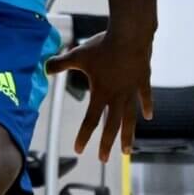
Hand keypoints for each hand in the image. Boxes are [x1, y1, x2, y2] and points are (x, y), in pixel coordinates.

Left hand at [45, 31, 154, 161]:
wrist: (130, 35)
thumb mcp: (77, 55)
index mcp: (101, 93)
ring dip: (128, 135)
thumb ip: (60, 63)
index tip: (78, 149)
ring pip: (130, 118)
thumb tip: (44, 67)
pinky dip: (147, 106)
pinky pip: (145, 97)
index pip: (90, 120)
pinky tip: (149, 117)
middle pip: (111, 126)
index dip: (83, 136)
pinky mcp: (143, 80)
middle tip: (103, 159)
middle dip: (106, 144)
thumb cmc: (103, 46)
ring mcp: (132, 90)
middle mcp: (117, 96)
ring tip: (128, 150)